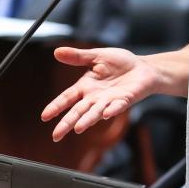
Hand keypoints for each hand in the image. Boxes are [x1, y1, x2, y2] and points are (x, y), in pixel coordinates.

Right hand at [41, 46, 161, 140]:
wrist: (143, 67)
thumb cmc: (120, 63)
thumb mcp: (97, 56)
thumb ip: (78, 57)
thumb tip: (56, 52)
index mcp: (86, 86)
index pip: (67, 98)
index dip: (56, 106)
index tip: (44, 116)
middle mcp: (95, 97)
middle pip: (78, 111)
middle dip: (67, 123)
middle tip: (56, 135)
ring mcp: (109, 100)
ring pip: (95, 113)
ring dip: (87, 120)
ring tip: (77, 128)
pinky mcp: (125, 100)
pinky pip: (117, 106)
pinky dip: (112, 110)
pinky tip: (106, 114)